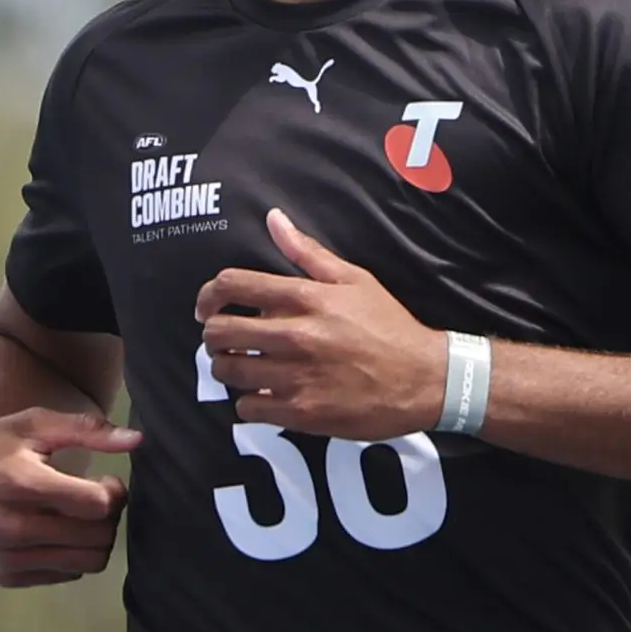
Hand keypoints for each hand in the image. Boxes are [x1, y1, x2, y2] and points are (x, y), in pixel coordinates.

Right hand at [0, 407, 140, 586]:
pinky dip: (73, 555)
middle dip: (109, 516)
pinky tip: (58, 532)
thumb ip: (87, 431)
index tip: (105, 480)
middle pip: (99, 537)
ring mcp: (9, 557)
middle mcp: (14, 527)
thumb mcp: (32, 424)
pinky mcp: (6, 576)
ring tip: (80, 517)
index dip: (114, 491)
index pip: (98, 504)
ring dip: (96, 539)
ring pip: (89, 562)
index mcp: (22, 484)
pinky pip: (67, 574)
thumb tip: (137, 441)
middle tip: (96, 498)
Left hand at [195, 209, 446, 439]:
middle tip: (226, 339)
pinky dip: (249, 401)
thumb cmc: (389, 325)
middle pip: (220, 331)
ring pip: (228, 371)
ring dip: (227, 367)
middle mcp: (295, 335)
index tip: (207, 307)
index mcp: (306, 298)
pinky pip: (247, 408)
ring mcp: (295, 376)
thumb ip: (308, 253)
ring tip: (242, 365)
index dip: (208, 295)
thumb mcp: (354, 279)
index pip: (232, 285)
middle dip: (214, 334)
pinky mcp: (300, 412)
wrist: (423, 378)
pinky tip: (263, 393)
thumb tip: (274, 219)